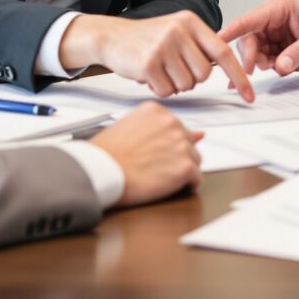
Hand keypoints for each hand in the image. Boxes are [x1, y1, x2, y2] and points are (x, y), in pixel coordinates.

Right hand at [60, 11, 253, 101]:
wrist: (111, 37)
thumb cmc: (147, 38)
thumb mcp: (177, 30)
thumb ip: (200, 45)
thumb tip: (226, 70)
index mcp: (191, 22)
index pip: (224, 52)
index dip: (239, 75)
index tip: (249, 94)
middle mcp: (179, 31)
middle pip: (204, 74)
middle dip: (192, 78)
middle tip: (175, 69)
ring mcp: (163, 46)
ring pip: (187, 85)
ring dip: (175, 84)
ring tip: (161, 70)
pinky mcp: (148, 63)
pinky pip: (167, 90)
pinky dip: (160, 89)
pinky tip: (150, 76)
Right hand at [87, 103, 203, 206]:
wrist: (100, 172)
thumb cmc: (107, 154)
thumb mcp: (130, 129)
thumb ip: (161, 129)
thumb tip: (199, 134)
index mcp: (157, 111)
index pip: (177, 128)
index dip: (166, 146)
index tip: (155, 154)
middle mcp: (172, 123)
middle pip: (188, 143)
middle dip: (176, 157)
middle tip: (155, 168)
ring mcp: (180, 144)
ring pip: (195, 161)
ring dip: (181, 171)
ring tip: (159, 177)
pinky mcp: (184, 167)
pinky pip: (197, 180)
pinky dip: (186, 186)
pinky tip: (168, 187)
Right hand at [219, 0, 298, 75]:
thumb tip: (280, 66)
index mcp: (277, 9)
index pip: (248, 20)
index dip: (231, 31)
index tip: (217, 41)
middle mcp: (271, 23)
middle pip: (247, 41)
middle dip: (249, 56)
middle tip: (253, 71)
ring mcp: (275, 38)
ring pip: (255, 54)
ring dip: (261, 65)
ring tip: (278, 68)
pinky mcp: (281, 52)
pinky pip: (267, 63)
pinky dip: (269, 70)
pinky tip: (277, 72)